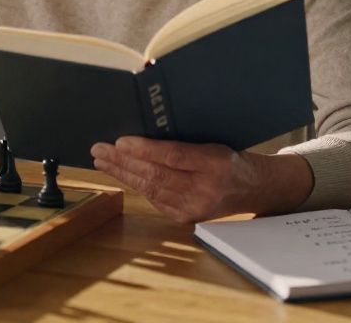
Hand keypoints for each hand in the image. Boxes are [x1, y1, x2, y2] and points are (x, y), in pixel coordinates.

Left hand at [91, 137, 311, 223]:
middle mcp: (205, 188)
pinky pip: (155, 199)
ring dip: (122, 174)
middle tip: (99, 149)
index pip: (173, 156)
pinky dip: (136, 185)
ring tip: (102, 160)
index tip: (120, 141)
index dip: (144, 149)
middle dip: (123, 162)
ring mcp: (194, 207)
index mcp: (215, 163)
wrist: (251, 189)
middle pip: (156, 174)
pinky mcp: (186, 218)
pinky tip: (121, 174)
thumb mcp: (213, 142)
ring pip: (151, 189)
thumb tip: (142, 132)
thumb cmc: (229, 159)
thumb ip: (183, 141)